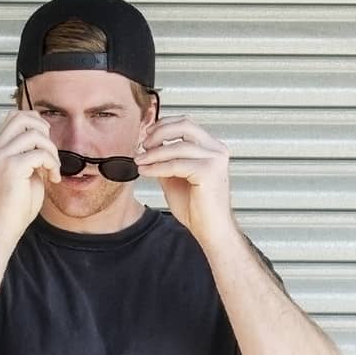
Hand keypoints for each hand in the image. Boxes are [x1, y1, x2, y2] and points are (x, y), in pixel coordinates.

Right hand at [0, 110, 59, 238]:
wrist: (6, 225)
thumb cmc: (16, 204)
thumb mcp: (24, 171)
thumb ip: (29, 153)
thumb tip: (44, 137)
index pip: (14, 117)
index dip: (34, 121)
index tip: (46, 140)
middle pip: (22, 117)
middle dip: (44, 130)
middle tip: (50, 151)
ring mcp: (2, 157)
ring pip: (35, 135)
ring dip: (52, 151)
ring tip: (53, 169)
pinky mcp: (12, 167)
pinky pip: (41, 154)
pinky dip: (53, 164)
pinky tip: (52, 179)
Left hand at [135, 115, 233, 239]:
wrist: (210, 230)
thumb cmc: (197, 208)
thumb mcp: (175, 177)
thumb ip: (166, 160)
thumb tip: (147, 149)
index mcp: (211, 148)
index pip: (186, 124)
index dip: (164, 125)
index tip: (146, 134)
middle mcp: (216, 150)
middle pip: (184, 125)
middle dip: (159, 133)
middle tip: (143, 145)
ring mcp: (215, 159)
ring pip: (177, 147)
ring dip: (154, 153)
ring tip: (140, 161)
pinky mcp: (209, 172)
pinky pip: (176, 164)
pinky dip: (157, 167)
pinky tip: (146, 171)